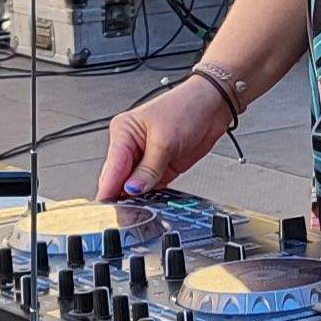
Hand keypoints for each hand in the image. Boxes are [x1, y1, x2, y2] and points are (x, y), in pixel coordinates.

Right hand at [96, 78, 233, 200]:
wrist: (212, 106)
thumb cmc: (187, 107)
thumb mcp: (165, 140)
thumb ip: (148, 169)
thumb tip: (132, 189)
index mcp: (123, 132)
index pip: (112, 167)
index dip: (109, 189)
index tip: (108, 208)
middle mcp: (131, 146)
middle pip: (119, 180)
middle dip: (122, 197)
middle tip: (127, 214)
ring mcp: (145, 159)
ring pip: (134, 187)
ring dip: (137, 199)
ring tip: (140, 211)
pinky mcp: (160, 168)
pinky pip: (150, 188)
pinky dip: (151, 197)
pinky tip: (153, 205)